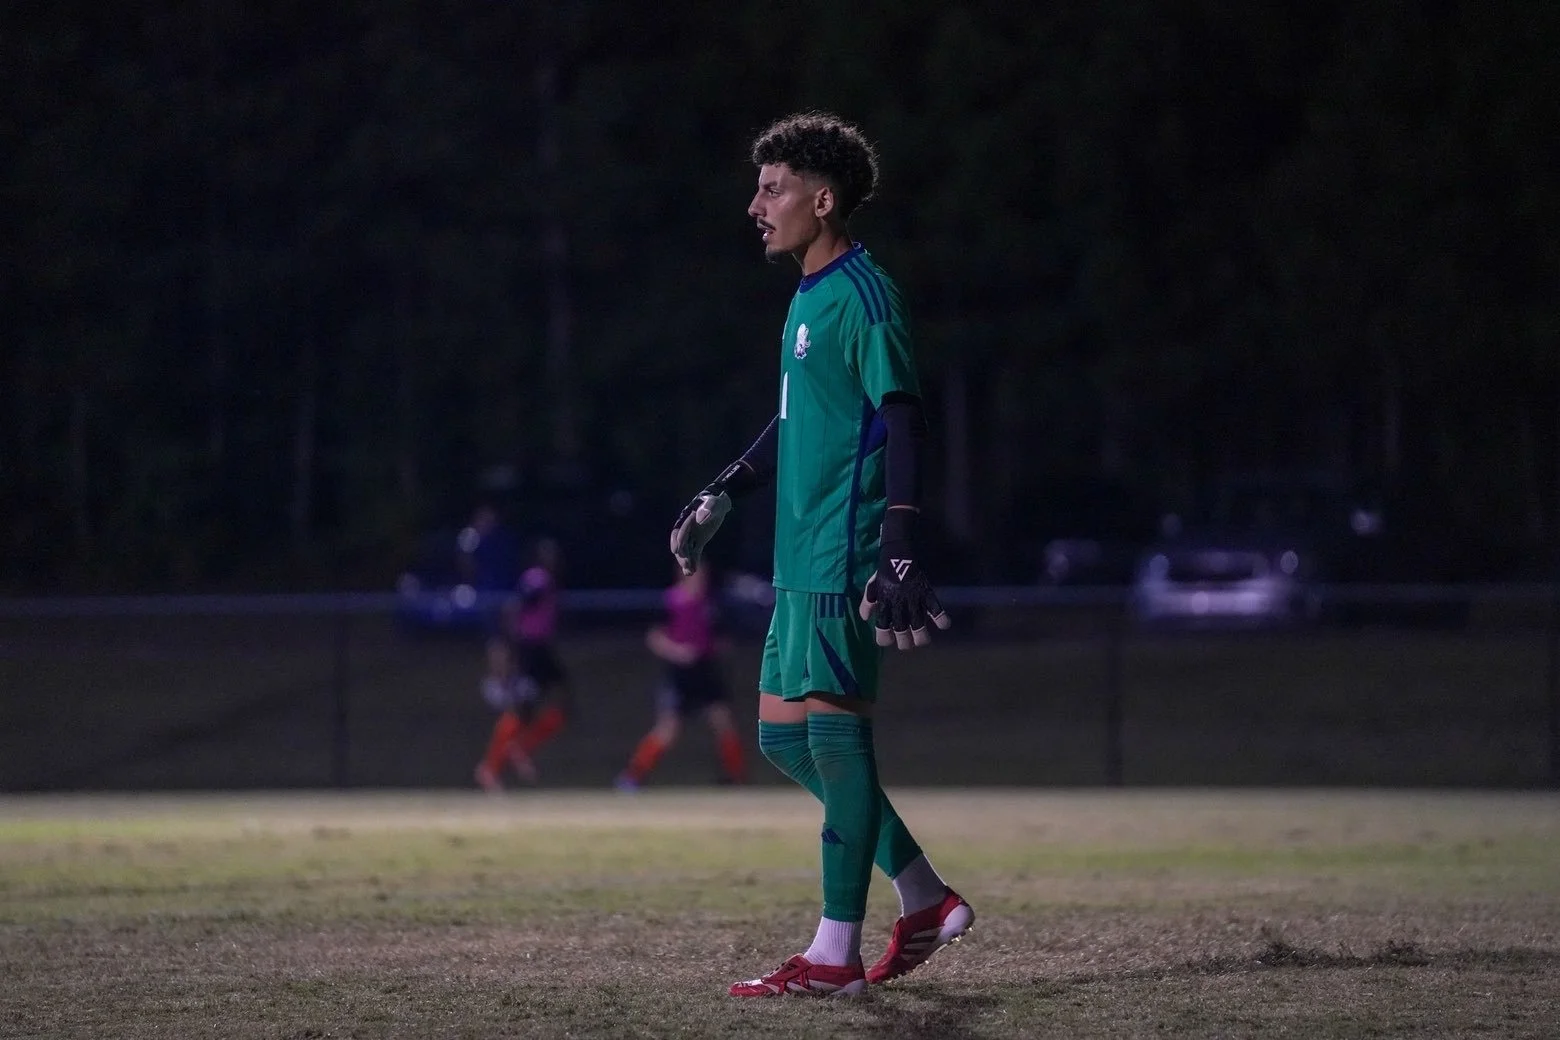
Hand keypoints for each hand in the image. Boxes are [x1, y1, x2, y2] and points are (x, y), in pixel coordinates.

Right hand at [669, 484, 731, 574]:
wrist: (720, 505)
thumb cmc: (716, 502)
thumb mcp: (715, 504)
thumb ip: (708, 509)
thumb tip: (699, 518)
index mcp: (686, 517)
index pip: (679, 530)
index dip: (677, 540)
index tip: (676, 551)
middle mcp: (686, 528)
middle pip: (680, 543)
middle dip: (682, 554)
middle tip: (686, 564)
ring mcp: (692, 535)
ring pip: (686, 550)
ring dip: (686, 561)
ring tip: (689, 572)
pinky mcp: (698, 541)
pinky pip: (694, 552)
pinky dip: (693, 561)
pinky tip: (693, 571)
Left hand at [857, 509, 950, 648]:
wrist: (898, 549)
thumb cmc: (885, 569)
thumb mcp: (872, 584)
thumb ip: (868, 602)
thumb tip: (865, 618)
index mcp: (884, 602)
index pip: (882, 626)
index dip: (883, 638)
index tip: (886, 641)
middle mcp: (898, 603)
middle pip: (901, 629)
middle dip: (904, 642)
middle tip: (907, 643)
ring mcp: (913, 598)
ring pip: (918, 624)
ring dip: (921, 636)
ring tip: (922, 640)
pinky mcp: (925, 591)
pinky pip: (935, 607)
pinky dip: (941, 618)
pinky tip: (944, 625)